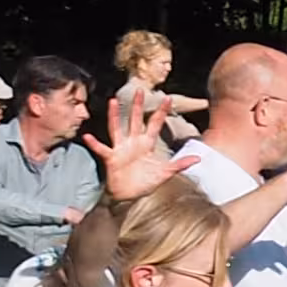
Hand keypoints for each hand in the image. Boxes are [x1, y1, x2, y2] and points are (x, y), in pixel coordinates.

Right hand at [92, 80, 182, 197]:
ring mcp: (121, 149)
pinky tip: (87, 136)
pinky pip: (102, 149)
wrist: (130, 197)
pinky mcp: (111, 158)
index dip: (161, 112)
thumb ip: (180, 164)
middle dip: (138, 106)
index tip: (168, 98)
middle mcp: (134, 142)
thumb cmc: (145, 183)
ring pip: (117, 128)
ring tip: (113, 102)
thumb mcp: (165, 173)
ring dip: (115, 116)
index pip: (155, 124)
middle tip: (140, 90)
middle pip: (136, 120)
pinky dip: (94, 143)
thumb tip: (199, 158)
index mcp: (147, 144)